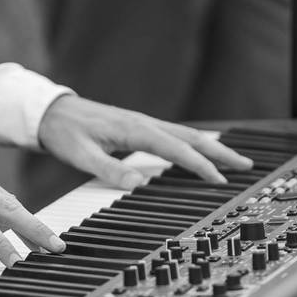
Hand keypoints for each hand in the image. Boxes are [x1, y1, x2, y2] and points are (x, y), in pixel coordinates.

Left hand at [37, 95, 253, 188]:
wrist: (51, 112)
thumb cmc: (65, 133)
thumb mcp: (81, 154)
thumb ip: (108, 169)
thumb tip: (136, 184)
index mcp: (135, 129)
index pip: (176, 148)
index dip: (199, 165)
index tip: (218, 179)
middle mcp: (144, 123)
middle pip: (191, 138)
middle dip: (220, 153)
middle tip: (245, 166)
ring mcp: (144, 124)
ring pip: (186, 135)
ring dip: (212, 148)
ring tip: (234, 161)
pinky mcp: (140, 128)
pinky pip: (175, 136)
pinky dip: (195, 145)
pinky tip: (202, 153)